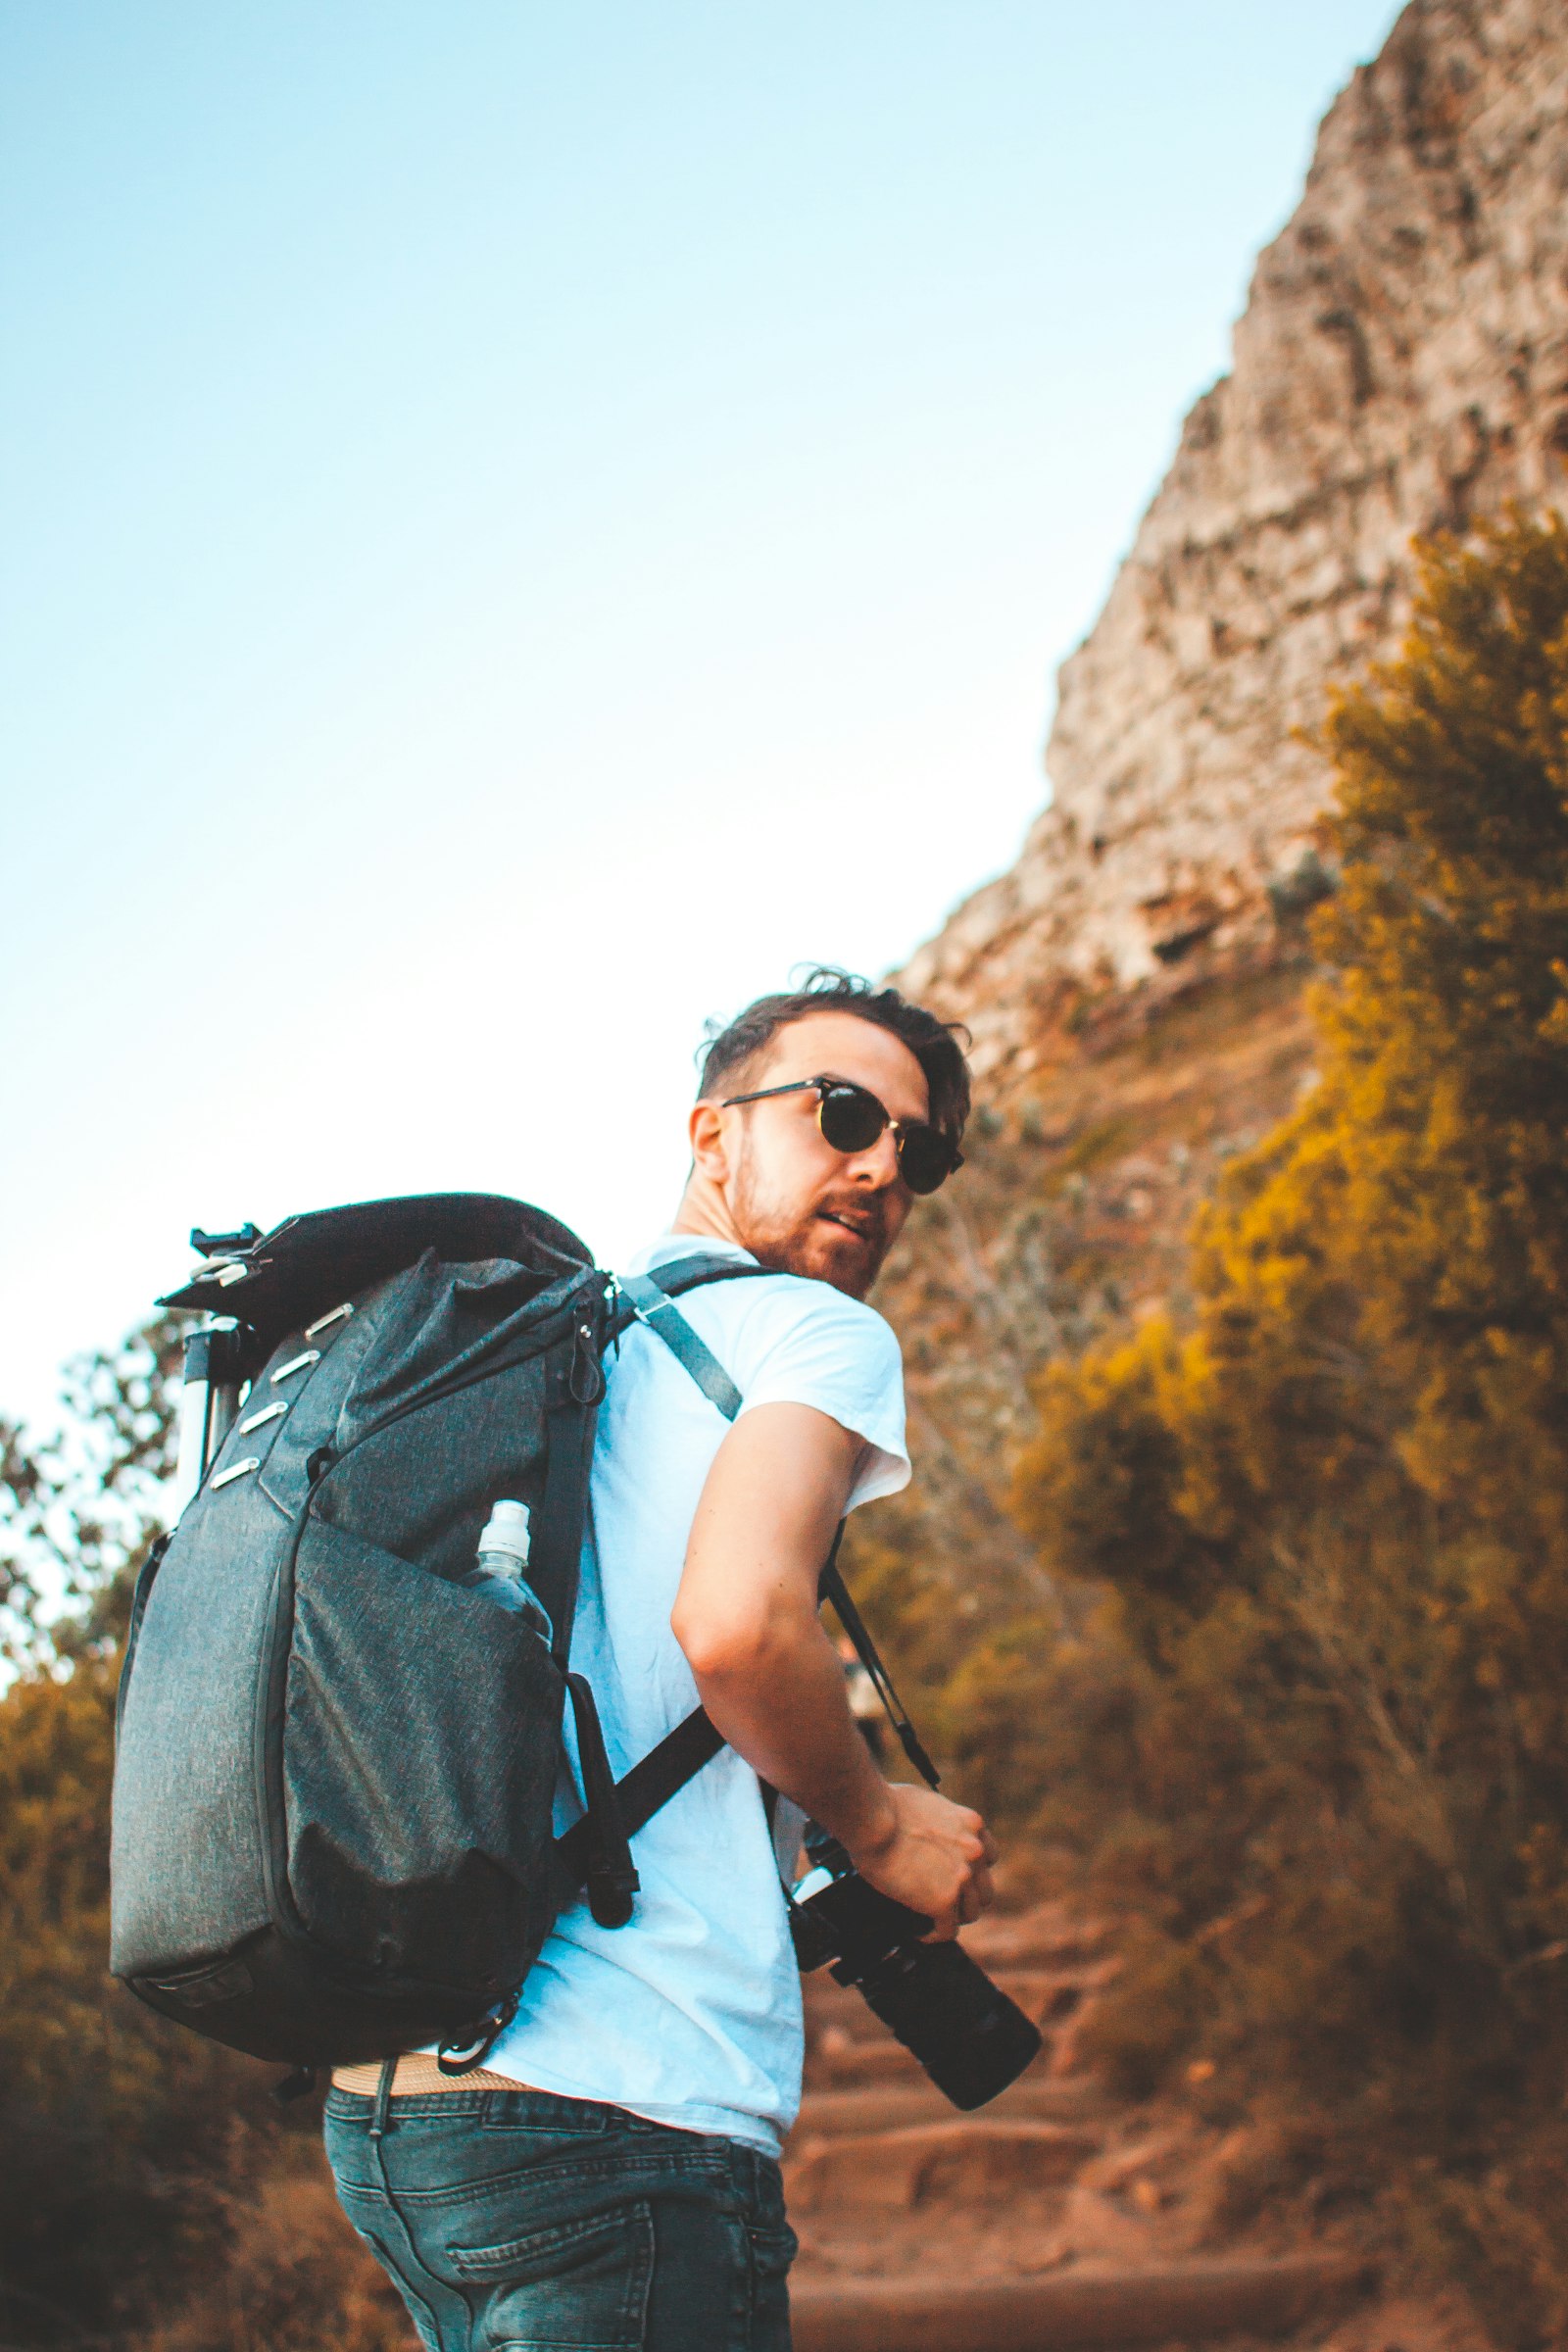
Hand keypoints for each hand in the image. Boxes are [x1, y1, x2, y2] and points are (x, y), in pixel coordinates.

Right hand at [846, 1782, 996, 1940]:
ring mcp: (962, 1878)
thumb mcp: (927, 1803)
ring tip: (934, 1920)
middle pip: (984, 1889)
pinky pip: (947, 1930)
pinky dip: (934, 1935)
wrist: (874, 1818)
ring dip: (952, 1917)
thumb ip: (940, 1822)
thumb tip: (927, 1833)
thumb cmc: (887, 1805)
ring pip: (970, 1913)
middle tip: (945, 1901)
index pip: (989, 1856)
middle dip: (966, 1897)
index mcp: (973, 1825)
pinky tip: (920, 1933)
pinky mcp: (944, 1901)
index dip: (973, 1870)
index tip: (957, 1877)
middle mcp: (975, 1852)